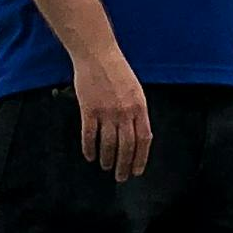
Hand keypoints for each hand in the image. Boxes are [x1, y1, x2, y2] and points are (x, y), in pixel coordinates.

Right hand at [73, 50, 152, 180]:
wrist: (97, 55)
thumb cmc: (117, 71)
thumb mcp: (136, 90)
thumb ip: (137, 112)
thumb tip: (139, 136)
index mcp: (139, 107)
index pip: (144, 139)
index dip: (140, 158)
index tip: (137, 171)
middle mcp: (125, 112)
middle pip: (127, 146)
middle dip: (124, 165)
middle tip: (120, 177)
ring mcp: (106, 112)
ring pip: (108, 144)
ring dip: (108, 159)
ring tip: (106, 167)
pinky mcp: (88, 110)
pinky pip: (89, 135)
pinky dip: (89, 148)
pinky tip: (90, 156)